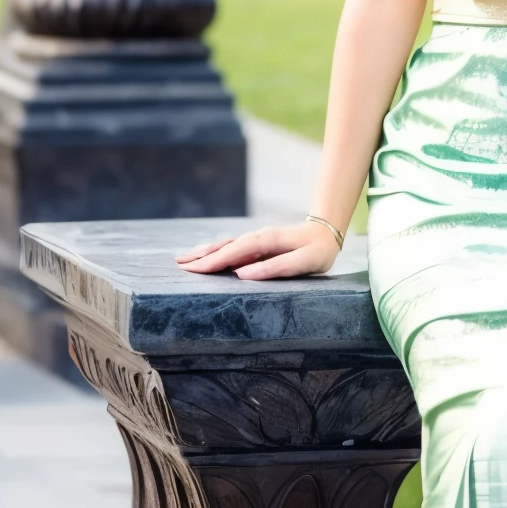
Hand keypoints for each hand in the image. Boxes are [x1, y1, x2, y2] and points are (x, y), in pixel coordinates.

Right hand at [176, 221, 340, 280]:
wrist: (327, 233)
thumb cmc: (318, 251)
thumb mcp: (303, 262)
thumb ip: (275, 268)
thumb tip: (242, 275)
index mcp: (266, 241)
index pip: (234, 252)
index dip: (213, 261)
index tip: (193, 270)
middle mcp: (257, 237)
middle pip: (224, 246)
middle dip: (201, 256)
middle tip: (179, 265)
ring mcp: (256, 240)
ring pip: (226, 245)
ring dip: (205, 252)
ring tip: (184, 260)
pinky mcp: (257, 245)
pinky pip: (232, 247)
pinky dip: (216, 251)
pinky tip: (206, 256)